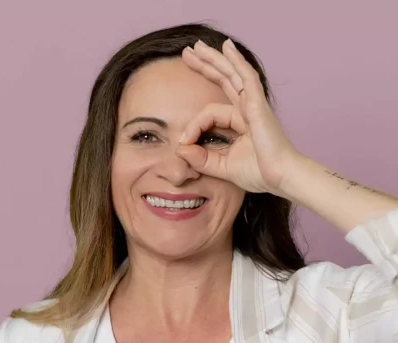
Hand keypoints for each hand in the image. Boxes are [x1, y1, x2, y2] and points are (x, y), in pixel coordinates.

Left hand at [176, 39, 301, 194]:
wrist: (280, 178)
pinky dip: (236, 62)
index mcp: (239, 122)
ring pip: (231, 74)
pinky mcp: (258, 105)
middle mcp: (246, 109)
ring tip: (197, 45)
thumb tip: (179, 147)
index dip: (192, 126)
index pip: (208, 114)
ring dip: (214, 58)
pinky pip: (246, 78)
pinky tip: (226, 48)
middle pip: (223, 80)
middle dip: (205, 66)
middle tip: (187, 52)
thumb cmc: (258, 173)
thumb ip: (200, 158)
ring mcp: (253, 104)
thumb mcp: (220, 167)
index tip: (183, 143)